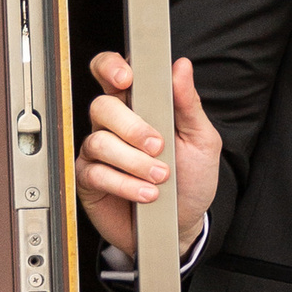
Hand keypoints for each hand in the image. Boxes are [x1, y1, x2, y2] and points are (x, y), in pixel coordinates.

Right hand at [76, 51, 222, 260]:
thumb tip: (181, 67)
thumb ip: (189, 103)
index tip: (125, 78)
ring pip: (99, 141)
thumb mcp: (201, 140)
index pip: (113, 73)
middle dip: (130, 126)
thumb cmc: (191, 179)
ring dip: (133, 161)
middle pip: (102, 106)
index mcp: (140, 106)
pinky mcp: (90, 180)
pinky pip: (95, 173)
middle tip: (157, 146)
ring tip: (159, 177)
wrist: (184, 224)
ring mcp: (100, 152)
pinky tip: (145, 193)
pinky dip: (124, 183)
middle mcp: (115, 125)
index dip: (111, 67)